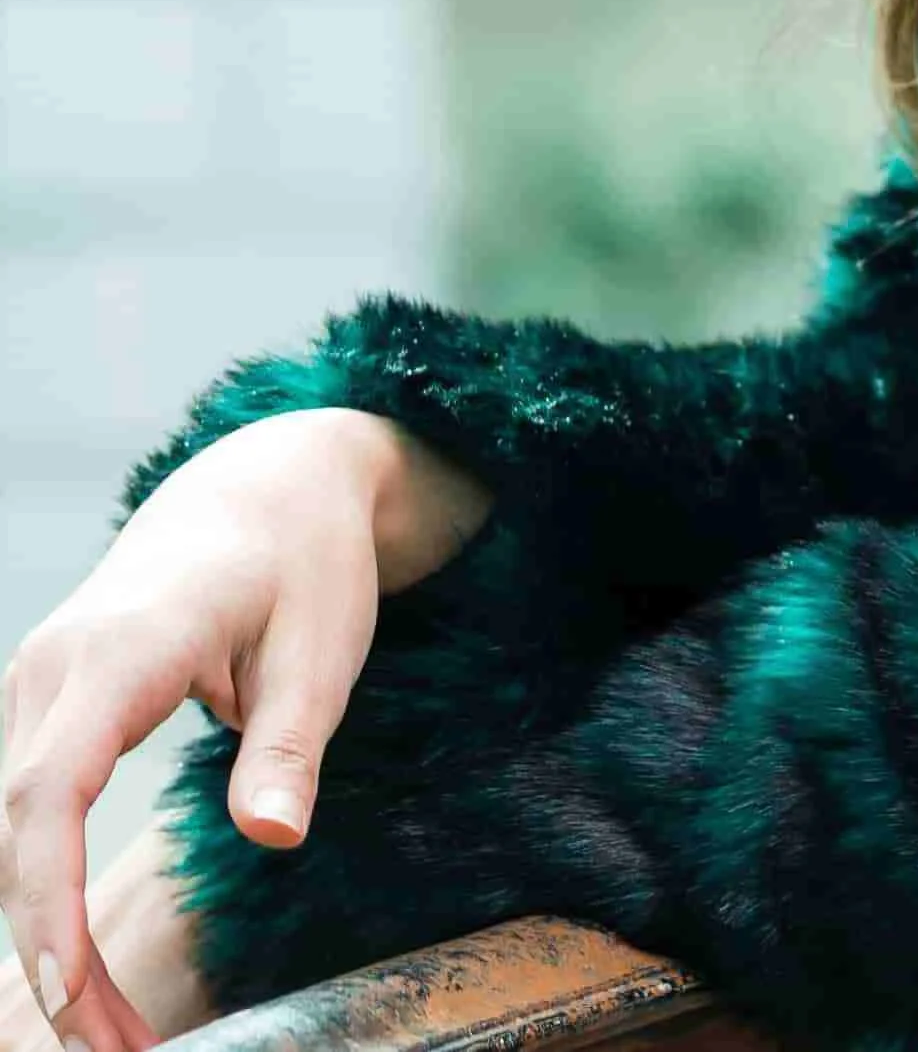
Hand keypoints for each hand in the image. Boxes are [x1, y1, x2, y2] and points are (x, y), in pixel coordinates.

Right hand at [1, 414, 489, 1050]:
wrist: (266, 483)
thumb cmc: (305, 559)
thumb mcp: (324, 645)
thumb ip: (289, 743)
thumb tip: (275, 837)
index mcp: (123, 644)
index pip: (50, 791)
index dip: (47, 901)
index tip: (72, 997)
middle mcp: (54, 664)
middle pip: (18, 832)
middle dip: (55, 956)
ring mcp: (37, 682)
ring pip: (10, 834)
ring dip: (48, 936)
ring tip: (114, 1034)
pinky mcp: (44, 706)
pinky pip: (25, 814)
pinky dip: (47, 895)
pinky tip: (86, 967)